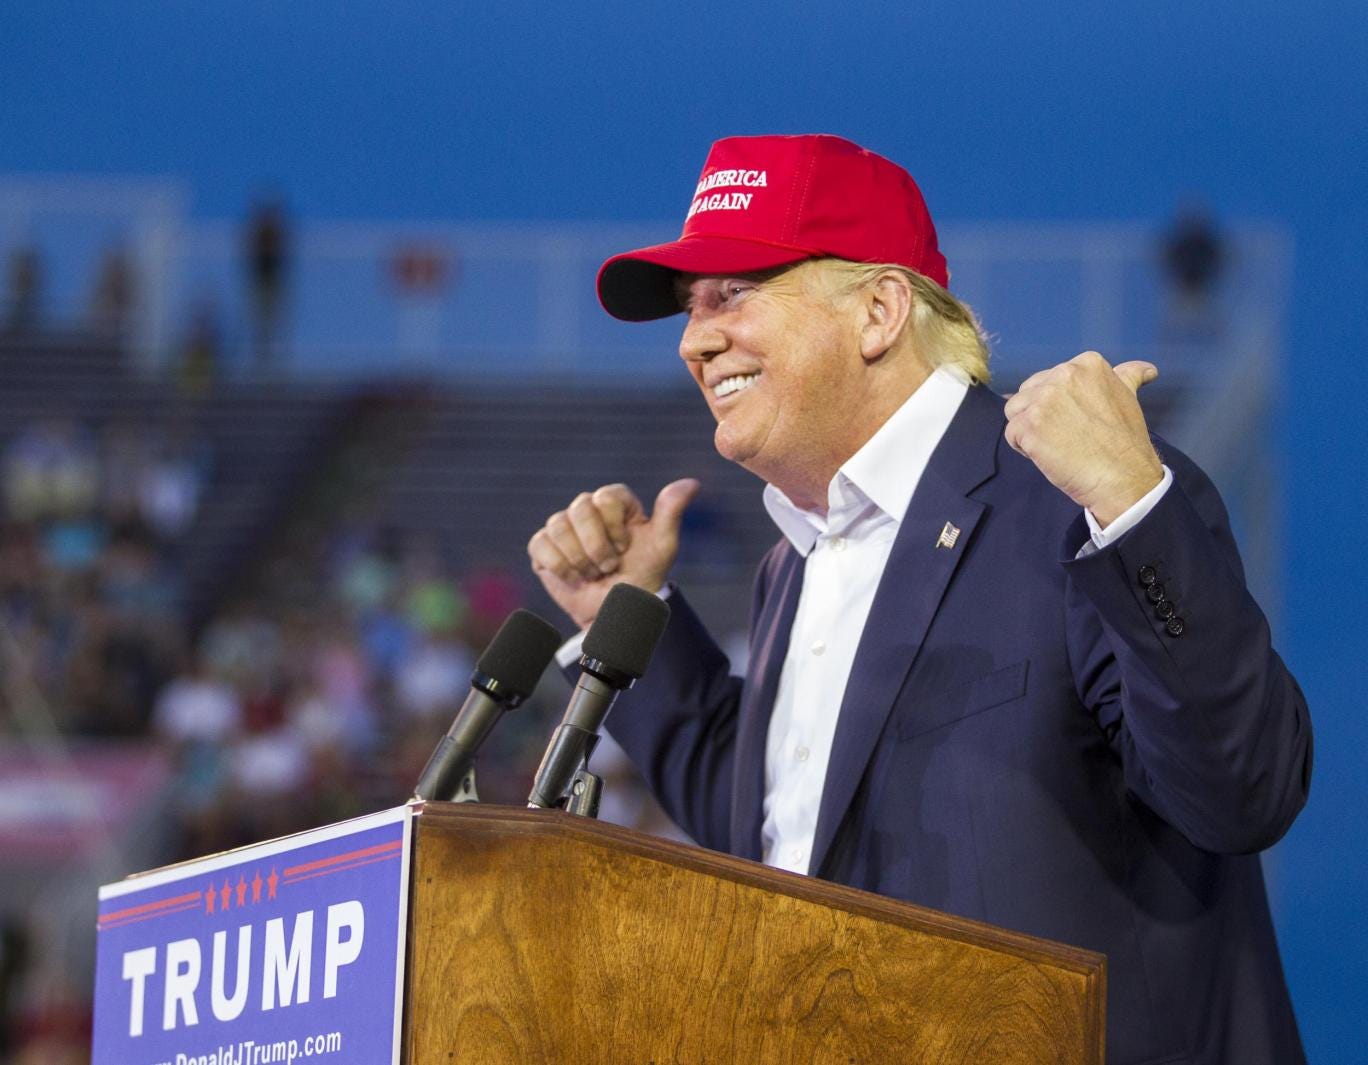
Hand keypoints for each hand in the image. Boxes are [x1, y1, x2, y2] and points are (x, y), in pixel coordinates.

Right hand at [527, 478, 700, 629]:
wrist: (617, 613)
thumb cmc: (642, 577)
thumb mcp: (662, 546)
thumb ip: (671, 512)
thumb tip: (692, 483)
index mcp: (615, 502)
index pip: (606, 497)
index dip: (615, 529)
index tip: (625, 549)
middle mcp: (587, 509)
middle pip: (580, 510)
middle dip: (597, 547)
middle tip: (609, 566)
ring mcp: (563, 526)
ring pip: (558, 527)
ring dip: (580, 560)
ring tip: (593, 574)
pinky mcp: (543, 547)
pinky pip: (540, 545)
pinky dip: (560, 566)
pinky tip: (574, 577)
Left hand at [1003, 352, 1162, 526]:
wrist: (1123, 478)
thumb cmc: (1126, 442)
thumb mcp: (1129, 398)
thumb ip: (1128, 377)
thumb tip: (1147, 369)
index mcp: (1086, 364)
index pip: (1050, 378)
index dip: (1058, 403)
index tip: (1078, 419)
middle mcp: (1062, 375)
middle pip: (1028, 392)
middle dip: (1040, 414)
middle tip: (1066, 435)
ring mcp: (1043, 400)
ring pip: (1015, 411)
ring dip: (1029, 430)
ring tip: (1055, 445)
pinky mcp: (1028, 425)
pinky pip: (1011, 434)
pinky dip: (1024, 448)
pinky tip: (1048, 455)